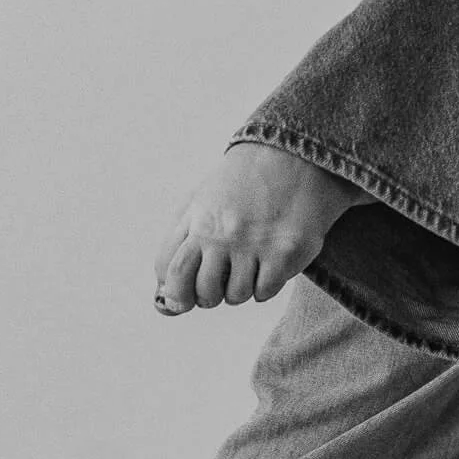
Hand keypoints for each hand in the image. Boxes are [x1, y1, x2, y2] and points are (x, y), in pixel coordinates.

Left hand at [154, 143, 358, 314]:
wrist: (295, 157)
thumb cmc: (241, 185)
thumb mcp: (200, 202)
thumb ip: (176, 246)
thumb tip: (163, 301)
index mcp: (200, 222)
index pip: (174, 274)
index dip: (176, 294)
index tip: (183, 300)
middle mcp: (225, 235)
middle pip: (205, 292)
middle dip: (209, 295)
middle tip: (222, 278)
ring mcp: (256, 244)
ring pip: (236, 296)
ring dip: (241, 288)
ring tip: (249, 265)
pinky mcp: (286, 252)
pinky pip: (265, 292)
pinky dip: (265, 286)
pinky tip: (270, 265)